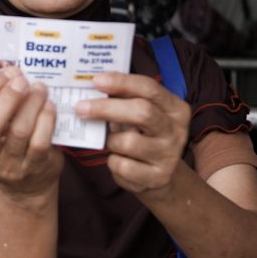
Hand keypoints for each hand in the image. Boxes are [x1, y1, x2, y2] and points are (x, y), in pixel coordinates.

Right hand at [0, 66, 61, 199]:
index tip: (7, 73)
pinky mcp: (33, 169)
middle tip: (22, 81)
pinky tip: (49, 106)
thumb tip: (11, 72)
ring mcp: (8, 167)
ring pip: (19, 131)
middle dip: (7, 98)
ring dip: (31, 103)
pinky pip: (40, 141)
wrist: (27, 187)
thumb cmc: (7, 146)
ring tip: (39, 89)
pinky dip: (46, 119)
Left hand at [76, 72, 189, 197]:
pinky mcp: (157, 177)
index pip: (149, 88)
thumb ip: (125, 99)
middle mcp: (175, 130)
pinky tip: (118, 160)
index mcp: (175, 108)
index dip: (122, 82)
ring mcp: (169, 155)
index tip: (96, 80)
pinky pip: (122, 166)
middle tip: (81, 107)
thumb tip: (92, 85)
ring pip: (128, 142)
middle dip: (107, 108)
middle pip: (142, 112)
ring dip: (111, 141)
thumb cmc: (144, 136)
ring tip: (112, 143)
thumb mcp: (142, 114)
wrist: (161, 175)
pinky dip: (113, 162)